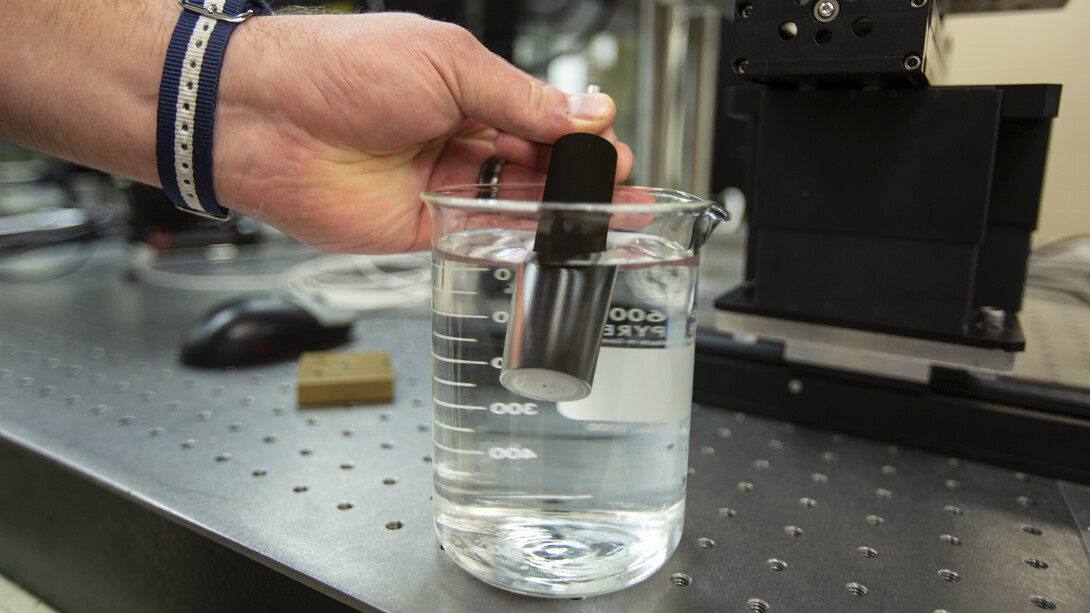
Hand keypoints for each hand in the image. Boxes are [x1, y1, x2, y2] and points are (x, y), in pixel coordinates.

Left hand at [214, 12, 633, 253]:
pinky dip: (513, 242)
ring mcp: (438, 185)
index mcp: (465, 89)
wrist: (267, 116)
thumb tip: (584, 111)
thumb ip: (520, 98)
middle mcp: (454, 138)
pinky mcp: (419, 228)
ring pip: (511, 206)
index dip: (577, 136)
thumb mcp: (448, 65)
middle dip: (577, 179)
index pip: (538, 118)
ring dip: (556, 213)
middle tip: (617, 190)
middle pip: (532, 166)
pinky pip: (476, 240)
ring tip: (601, 218)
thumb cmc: (340, 69)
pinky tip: (547, 239)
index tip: (611, 149)